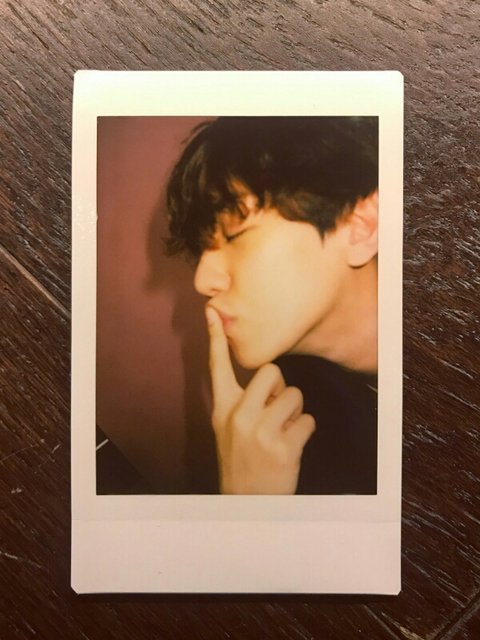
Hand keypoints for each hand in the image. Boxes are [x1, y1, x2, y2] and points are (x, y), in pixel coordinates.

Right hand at [205, 306, 315, 494]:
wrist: (247, 505)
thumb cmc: (241, 462)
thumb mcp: (228, 430)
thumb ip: (241, 402)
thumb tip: (268, 376)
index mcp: (223, 409)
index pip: (218, 367)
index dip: (216, 339)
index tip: (213, 312)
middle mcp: (239, 416)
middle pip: (272, 371)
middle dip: (282, 386)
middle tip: (276, 408)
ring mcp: (261, 432)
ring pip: (295, 395)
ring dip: (296, 412)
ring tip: (284, 431)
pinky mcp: (284, 448)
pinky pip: (309, 421)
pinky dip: (306, 431)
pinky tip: (293, 445)